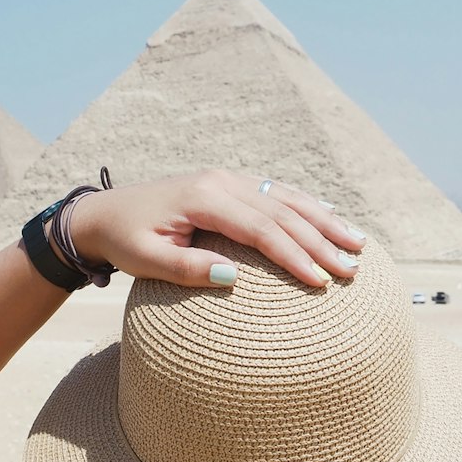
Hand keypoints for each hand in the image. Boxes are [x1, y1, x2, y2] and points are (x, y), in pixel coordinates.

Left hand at [69, 170, 364, 288]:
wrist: (103, 214)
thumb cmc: (125, 241)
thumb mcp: (147, 261)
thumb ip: (188, 270)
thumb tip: (234, 277)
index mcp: (204, 199)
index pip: (261, 230)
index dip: (293, 256)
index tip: (320, 282)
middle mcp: (222, 182)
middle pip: (283, 212)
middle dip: (322, 241)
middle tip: (353, 268)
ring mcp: (229, 179)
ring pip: (287, 199)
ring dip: (325, 220)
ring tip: (359, 242)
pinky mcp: (230, 184)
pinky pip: (277, 193)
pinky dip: (307, 206)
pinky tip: (331, 216)